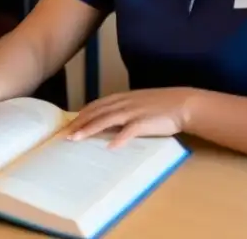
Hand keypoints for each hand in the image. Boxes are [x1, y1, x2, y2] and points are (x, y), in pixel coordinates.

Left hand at [65, 88, 194, 147]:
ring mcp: (133, 112)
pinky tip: (111, 147)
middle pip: (96, 113)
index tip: (67, 125)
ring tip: (77, 138)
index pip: (95, 106)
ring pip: (106, 120)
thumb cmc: (159, 105)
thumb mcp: (136, 104)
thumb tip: (106, 121)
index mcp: (121, 98)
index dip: (80, 115)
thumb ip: (121, 110)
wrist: (182, 103)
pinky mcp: (144, 122)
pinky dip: (119, 138)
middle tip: (64, 135)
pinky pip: (129, 131)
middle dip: (79, 123)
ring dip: (90, 129)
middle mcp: (123, 103)